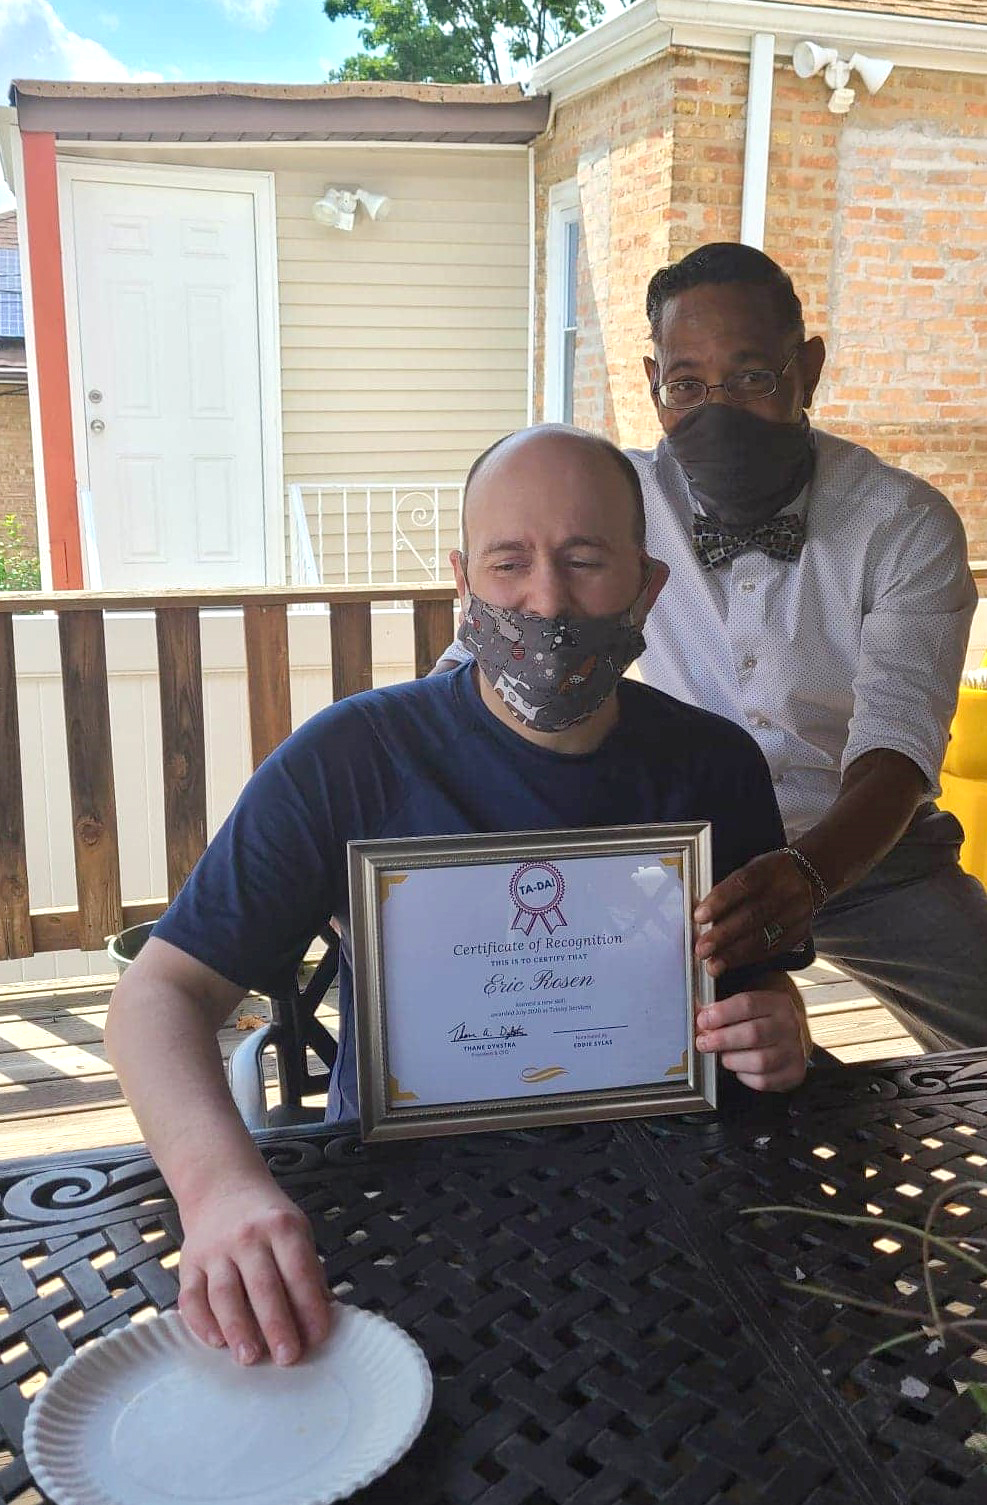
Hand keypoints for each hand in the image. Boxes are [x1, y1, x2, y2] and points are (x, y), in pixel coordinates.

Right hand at [177, 1179, 334, 1365]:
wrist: (222, 1185)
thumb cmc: (267, 1218)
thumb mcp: (297, 1230)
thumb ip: (308, 1270)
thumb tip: (323, 1314)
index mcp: (281, 1227)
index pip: (298, 1270)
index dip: (309, 1305)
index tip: (317, 1337)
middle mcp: (247, 1236)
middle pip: (262, 1285)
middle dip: (276, 1325)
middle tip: (287, 1358)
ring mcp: (215, 1249)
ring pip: (224, 1293)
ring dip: (238, 1328)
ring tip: (250, 1357)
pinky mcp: (188, 1261)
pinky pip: (191, 1296)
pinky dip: (201, 1322)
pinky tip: (216, 1341)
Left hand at [694, 851, 812, 976]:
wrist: (811, 875)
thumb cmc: (770, 874)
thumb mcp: (751, 869)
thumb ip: (727, 890)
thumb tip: (698, 912)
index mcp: (770, 868)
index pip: (744, 884)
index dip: (720, 901)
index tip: (699, 917)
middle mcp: (787, 890)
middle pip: (753, 915)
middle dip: (724, 935)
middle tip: (701, 949)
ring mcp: (797, 913)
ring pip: (764, 936)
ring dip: (734, 954)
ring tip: (713, 965)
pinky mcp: (800, 932)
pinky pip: (773, 949)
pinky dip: (749, 958)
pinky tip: (731, 964)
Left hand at [696, 983, 811, 1091]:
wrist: (796, 1038)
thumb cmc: (765, 1019)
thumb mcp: (752, 1001)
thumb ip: (726, 1004)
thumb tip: (702, 1006)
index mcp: (777, 1002)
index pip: (747, 1004)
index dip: (721, 1013)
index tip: (703, 1020)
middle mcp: (789, 1026)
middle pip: (752, 1034)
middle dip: (721, 1040)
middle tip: (703, 1042)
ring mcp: (794, 1051)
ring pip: (759, 1061)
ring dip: (732, 1060)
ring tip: (724, 1055)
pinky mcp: (793, 1073)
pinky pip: (763, 1081)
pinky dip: (745, 1076)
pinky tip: (740, 1067)